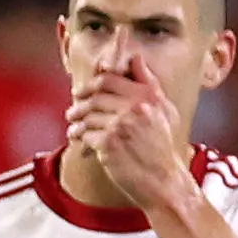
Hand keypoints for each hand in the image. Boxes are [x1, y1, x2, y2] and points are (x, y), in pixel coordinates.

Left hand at [66, 61, 196, 214]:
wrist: (162, 179)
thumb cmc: (162, 145)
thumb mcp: (165, 110)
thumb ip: (148, 83)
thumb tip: (134, 58)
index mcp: (147, 95)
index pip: (109, 79)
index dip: (90, 84)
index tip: (82, 91)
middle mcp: (135, 106)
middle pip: (94, 96)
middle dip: (79, 102)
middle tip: (72, 111)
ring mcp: (121, 124)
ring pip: (87, 115)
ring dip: (76, 121)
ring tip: (73, 126)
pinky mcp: (109, 143)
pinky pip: (85, 133)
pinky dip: (79, 135)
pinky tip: (77, 138)